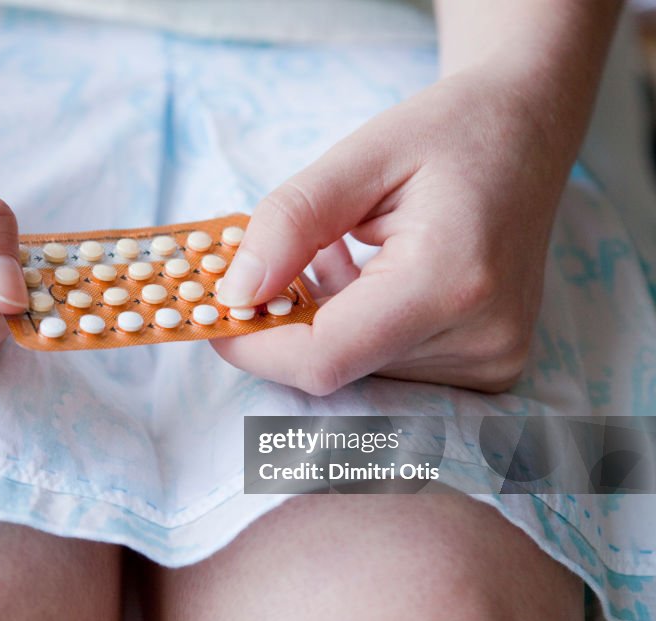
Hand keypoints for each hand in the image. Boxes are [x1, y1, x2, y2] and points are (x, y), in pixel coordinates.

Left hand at [213, 66, 572, 394]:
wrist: (527, 133)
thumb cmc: (450, 131)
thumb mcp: (360, 155)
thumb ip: (290, 223)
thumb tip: (233, 294)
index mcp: (449, 280)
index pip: (325, 356)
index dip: (255, 345)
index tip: (213, 314)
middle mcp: (479, 338)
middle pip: (337, 366)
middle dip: (285, 325)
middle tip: (270, 265)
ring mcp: (489, 360)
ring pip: (358, 369)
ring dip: (322, 323)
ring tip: (342, 253)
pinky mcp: (487, 366)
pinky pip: (387, 364)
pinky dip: (355, 328)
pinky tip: (365, 274)